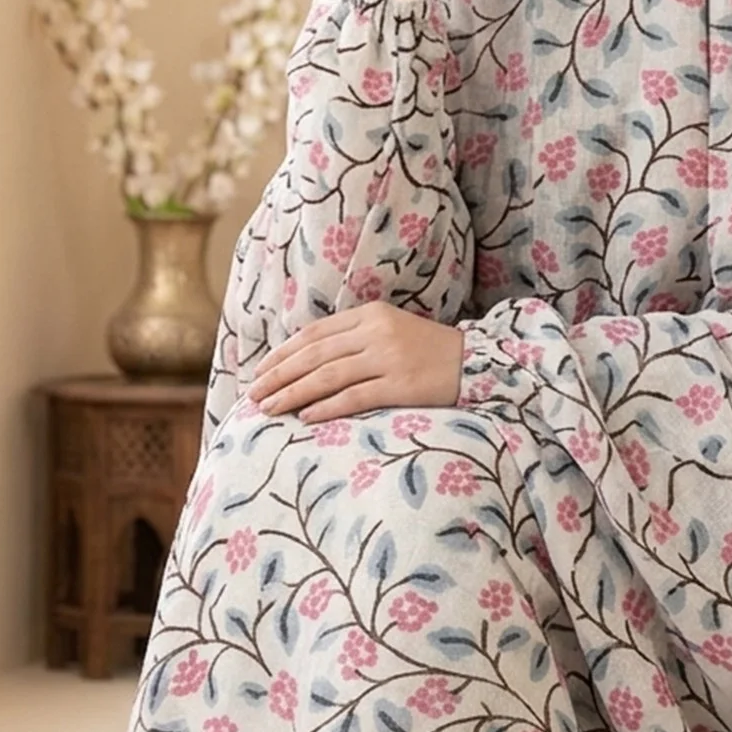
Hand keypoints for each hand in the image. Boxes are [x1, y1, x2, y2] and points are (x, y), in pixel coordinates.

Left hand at [245, 302, 464, 422]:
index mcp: (371, 314)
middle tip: (254, 395)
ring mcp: (389, 358)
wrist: (478, 364)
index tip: (260, 372)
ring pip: (328, 376)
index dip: (283, 353)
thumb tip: (307, 363)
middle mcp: (376, 332)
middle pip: (314, 355)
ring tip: (270, 408)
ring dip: (293, 393)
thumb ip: (354, 340)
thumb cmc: (429, 352)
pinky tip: (306, 417)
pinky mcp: (402, 385)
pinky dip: (327, 407)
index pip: (314, 334)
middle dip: (279, 375)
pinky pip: (355, 396)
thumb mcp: (391, 331)